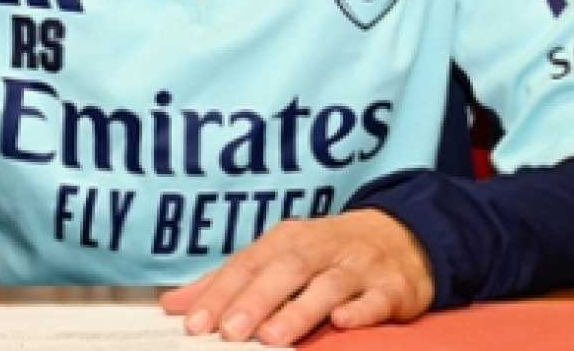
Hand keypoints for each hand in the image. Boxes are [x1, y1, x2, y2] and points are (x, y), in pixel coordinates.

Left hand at [158, 209, 432, 344]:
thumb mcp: (276, 257)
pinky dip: (360, 310)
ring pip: (326, 286)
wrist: (400, 236)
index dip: (219, 293)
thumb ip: (227, 283)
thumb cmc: (324, 252)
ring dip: (299, 311)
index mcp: (286, 240)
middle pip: (283, 271)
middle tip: (228, 332)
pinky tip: (343, 323)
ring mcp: (357, 267)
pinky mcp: (392, 287)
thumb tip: (173, 304)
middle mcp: (320, 249)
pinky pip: (376, 298)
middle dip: (254, 302)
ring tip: (272, 337)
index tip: (194, 323)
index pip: (247, 265)